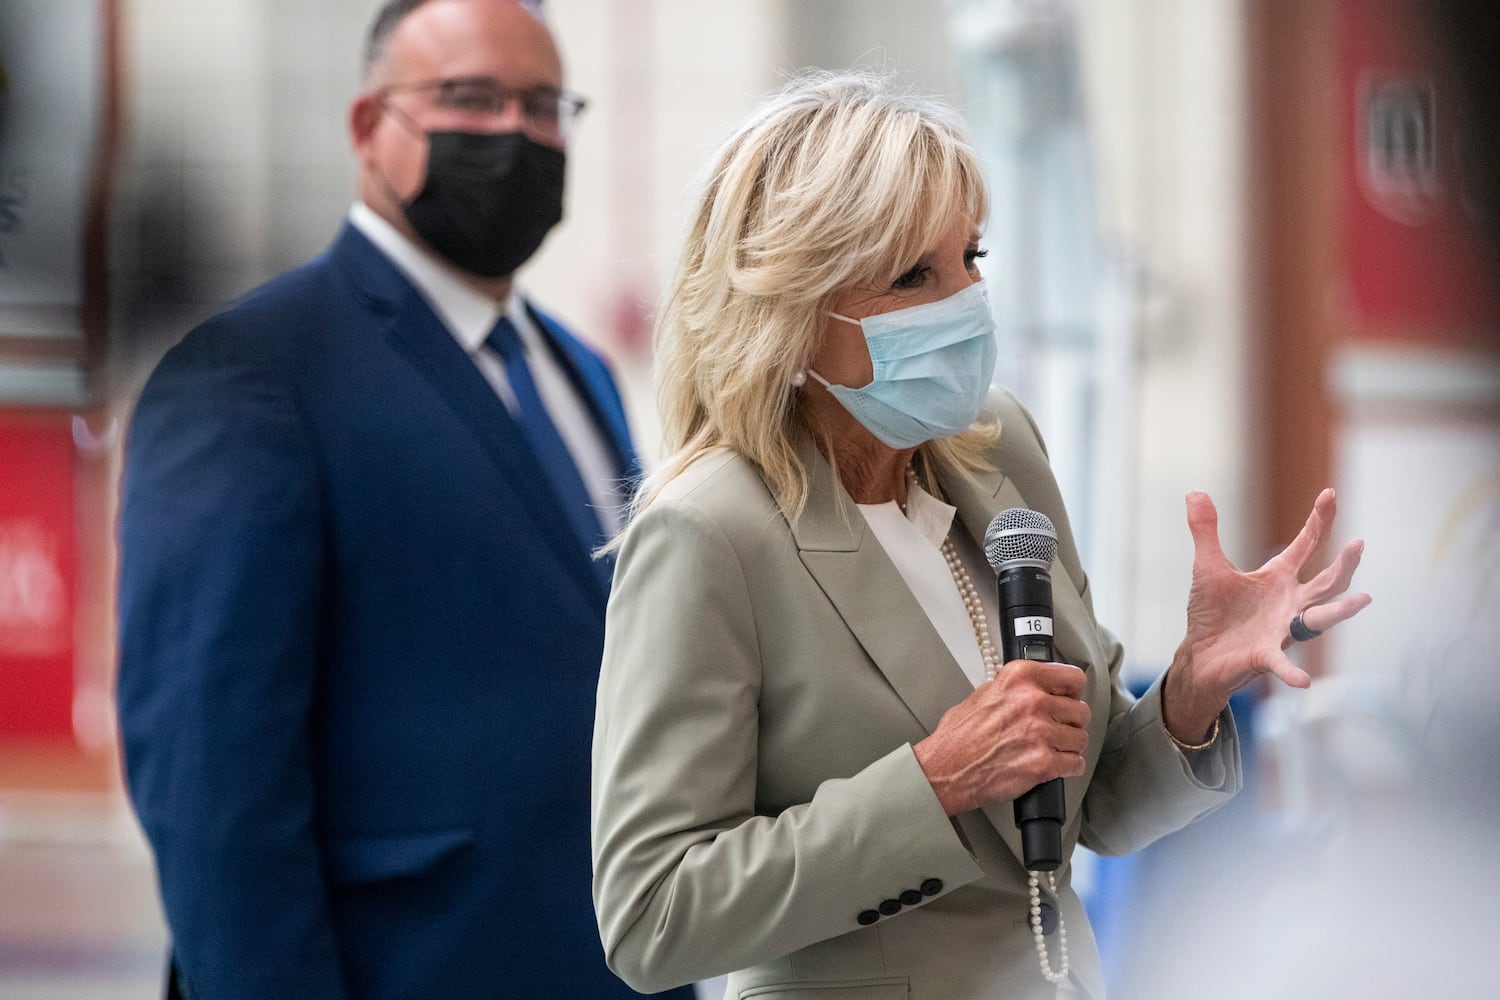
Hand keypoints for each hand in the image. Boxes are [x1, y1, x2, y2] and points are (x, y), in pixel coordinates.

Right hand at [913, 660, 1089, 815]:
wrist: (946, 770)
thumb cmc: (958, 737)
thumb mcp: (983, 694)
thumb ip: (1014, 688)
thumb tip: (1036, 687)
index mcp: (1019, 679)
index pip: (1073, 677)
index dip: (1073, 691)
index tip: (1069, 698)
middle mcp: (1032, 702)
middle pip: (1081, 710)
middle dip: (1071, 721)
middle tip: (1059, 727)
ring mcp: (1039, 733)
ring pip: (1080, 738)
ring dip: (1070, 745)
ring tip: (1053, 747)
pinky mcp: (1042, 763)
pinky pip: (1074, 763)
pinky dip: (1068, 766)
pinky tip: (1056, 764)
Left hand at [1162, 488, 1371, 742]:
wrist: (1202, 654)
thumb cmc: (1212, 613)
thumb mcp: (1208, 567)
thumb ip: (1205, 531)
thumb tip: (1194, 492)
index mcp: (1278, 578)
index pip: (1306, 545)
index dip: (1319, 521)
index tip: (1330, 494)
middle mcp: (1290, 602)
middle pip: (1327, 582)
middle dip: (1343, 564)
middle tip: (1358, 544)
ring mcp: (1283, 629)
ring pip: (1319, 618)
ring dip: (1340, 611)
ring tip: (1363, 600)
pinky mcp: (1266, 655)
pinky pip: (1283, 664)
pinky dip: (1292, 672)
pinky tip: (1304, 682)